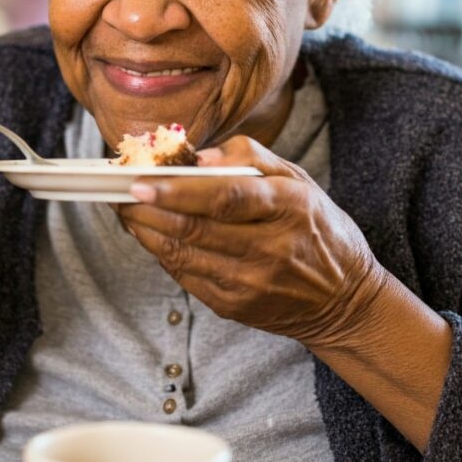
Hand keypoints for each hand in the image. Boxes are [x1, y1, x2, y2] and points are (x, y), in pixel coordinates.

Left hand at [116, 136, 385, 350]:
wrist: (343, 300)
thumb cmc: (317, 229)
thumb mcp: (299, 180)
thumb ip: (250, 157)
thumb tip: (199, 155)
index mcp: (289, 207)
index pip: (225, 197)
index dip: (178, 190)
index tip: (140, 181)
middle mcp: (270, 247)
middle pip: (194, 227)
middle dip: (146, 208)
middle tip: (117, 191)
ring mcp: (250, 282)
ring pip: (182, 253)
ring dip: (145, 230)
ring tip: (126, 209)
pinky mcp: (233, 306)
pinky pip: (185, 275)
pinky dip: (161, 252)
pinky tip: (149, 234)